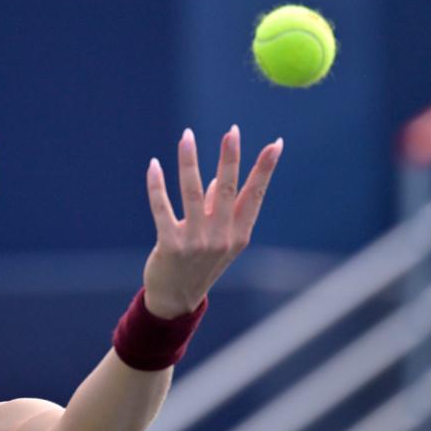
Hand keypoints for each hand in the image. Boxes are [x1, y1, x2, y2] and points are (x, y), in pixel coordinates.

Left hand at [142, 125, 282, 317]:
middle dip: (230, 158)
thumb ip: (217, 209)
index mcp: (239, 233)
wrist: (176, 300)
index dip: (265, 169)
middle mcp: (221, 237)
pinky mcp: (171, 245)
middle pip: (226, 189)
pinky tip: (154, 165)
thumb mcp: (218, 239)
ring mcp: (196, 242)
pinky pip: (163, 208)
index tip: (276, 143)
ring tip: (187, 136)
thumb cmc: (199, 264)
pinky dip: (157, 185)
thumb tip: (214, 177)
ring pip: (192, 193)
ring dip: (189, 161)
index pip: (255, 195)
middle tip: (232, 131)